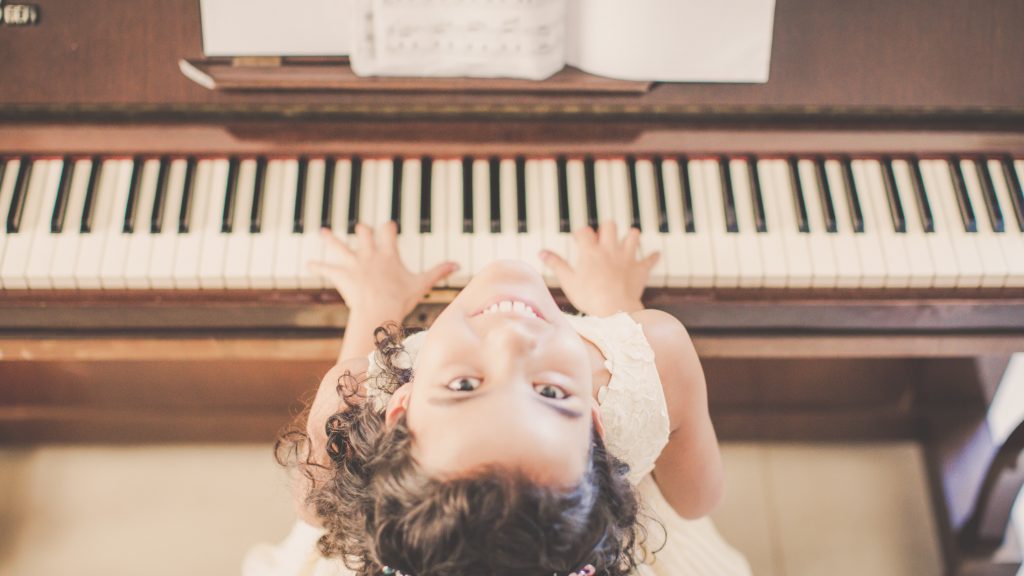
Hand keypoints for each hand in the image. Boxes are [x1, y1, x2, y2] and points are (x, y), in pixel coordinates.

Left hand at [307, 222, 458, 320]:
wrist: (379, 308)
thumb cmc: (400, 298)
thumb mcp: (422, 284)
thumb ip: (438, 271)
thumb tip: (457, 264)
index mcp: (388, 254)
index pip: (387, 232)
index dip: (387, 227)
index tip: (387, 224)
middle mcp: (369, 254)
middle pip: (363, 234)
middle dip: (362, 230)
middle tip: (361, 227)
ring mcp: (353, 263)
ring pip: (339, 246)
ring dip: (331, 239)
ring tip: (323, 232)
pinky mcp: (341, 274)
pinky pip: (326, 268)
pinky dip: (317, 267)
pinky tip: (309, 264)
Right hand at [539, 221, 658, 315]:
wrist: (614, 311)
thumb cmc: (589, 297)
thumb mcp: (567, 280)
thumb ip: (555, 264)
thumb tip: (542, 253)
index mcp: (590, 251)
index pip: (584, 232)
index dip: (580, 234)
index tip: (578, 239)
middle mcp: (609, 250)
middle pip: (609, 226)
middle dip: (606, 228)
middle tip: (602, 236)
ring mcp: (626, 258)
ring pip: (632, 236)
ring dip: (630, 236)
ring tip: (627, 238)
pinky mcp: (639, 269)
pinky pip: (649, 260)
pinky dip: (652, 257)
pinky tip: (655, 254)